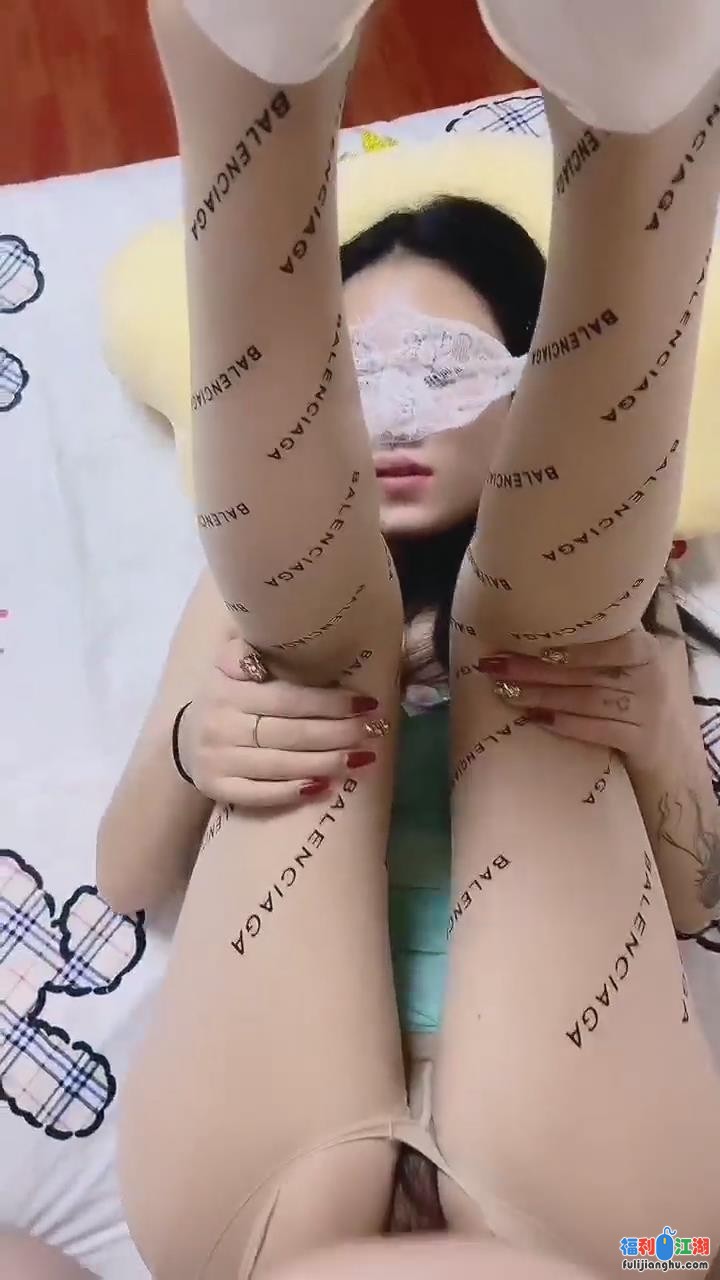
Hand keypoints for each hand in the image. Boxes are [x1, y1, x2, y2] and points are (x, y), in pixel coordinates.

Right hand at [178, 639, 386, 806]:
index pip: (289, 699)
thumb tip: (283, 630)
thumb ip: (249, 651)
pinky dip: (293, 792)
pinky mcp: (218, 789)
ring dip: (326, 763)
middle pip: (291, 733)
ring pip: (281, 765)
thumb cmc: (223, 698)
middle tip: (375, 730)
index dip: (329, 702)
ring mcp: (220, 761)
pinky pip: (260, 794)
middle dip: (338, 733)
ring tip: (362, 759)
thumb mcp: (227, 666)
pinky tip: (324, 788)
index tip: (366, 702)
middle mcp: (223, 726)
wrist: (183, 740)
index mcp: (231, 692)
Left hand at [480, 629, 672, 770]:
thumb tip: (545, 617)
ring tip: (506, 693)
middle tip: (497, 667)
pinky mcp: (637, 740)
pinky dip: (566, 725)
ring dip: (542, 697)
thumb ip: (606, 640)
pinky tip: (536, 720)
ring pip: (586, 701)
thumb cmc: (640, 690)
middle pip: (586, 674)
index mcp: (645, 651)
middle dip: (536, 671)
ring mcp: (644, 711)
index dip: (580, 649)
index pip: (618, 645)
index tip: (542, 649)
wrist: (671, 744)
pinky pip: (597, 731)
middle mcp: (648, 678)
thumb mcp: (634, 660)